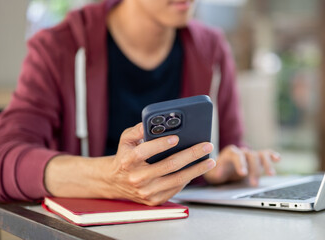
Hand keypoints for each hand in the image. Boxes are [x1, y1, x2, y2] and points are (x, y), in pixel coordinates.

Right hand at [45, 123, 214, 205]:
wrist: (115, 182)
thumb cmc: (125, 156)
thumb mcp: (126, 140)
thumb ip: (138, 129)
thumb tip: (153, 121)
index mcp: (127, 161)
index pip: (144, 152)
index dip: (160, 144)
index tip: (176, 137)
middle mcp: (137, 178)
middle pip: (168, 165)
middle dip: (191, 154)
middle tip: (206, 145)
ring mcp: (146, 192)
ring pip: (176, 180)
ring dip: (196, 169)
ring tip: (210, 160)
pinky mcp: (154, 201)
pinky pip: (176, 188)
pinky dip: (188, 178)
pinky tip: (197, 169)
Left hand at [203, 145, 279, 185]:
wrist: (219, 167)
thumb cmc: (215, 171)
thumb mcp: (212, 173)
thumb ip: (215, 173)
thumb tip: (218, 173)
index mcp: (229, 153)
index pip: (237, 156)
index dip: (241, 164)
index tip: (243, 173)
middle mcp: (241, 151)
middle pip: (250, 156)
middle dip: (254, 170)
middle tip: (254, 184)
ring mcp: (249, 154)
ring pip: (260, 155)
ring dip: (266, 164)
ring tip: (271, 174)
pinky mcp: (256, 158)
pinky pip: (265, 154)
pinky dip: (272, 156)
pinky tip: (278, 159)